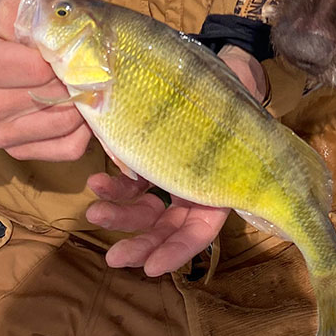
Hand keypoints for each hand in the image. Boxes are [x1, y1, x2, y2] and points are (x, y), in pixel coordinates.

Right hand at [0, 0, 92, 161]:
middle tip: (90, 63)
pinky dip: (84, 130)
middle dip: (77, 77)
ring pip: (63, 123)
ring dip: (83, 102)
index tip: (74, 46)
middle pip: (51, 95)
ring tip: (86, 82)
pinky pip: (66, 148)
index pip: (37, 68)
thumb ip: (27, 14)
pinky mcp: (16, 151)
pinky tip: (81, 107)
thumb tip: (62, 28)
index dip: (64, 55)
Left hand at [85, 45, 268, 275]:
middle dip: (141, 244)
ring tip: (93, 214)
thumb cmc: (235, 92)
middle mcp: (197, 188)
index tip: (151, 268)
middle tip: (114, 256)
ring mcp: (172, 176)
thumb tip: (243, 142)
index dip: (177, 251)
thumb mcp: (240, 109)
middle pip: (168, 228)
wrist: (219, 68)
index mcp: (222, 185)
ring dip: (120, 217)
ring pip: (146, 211)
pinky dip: (114, 188)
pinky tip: (96, 182)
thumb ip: (239, 127)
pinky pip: (132, 184)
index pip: (201, 231)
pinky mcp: (152, 161)